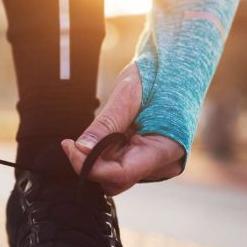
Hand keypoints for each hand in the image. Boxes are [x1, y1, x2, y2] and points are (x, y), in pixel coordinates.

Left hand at [61, 63, 183, 195]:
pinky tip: (105, 135)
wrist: (176, 67)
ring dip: (98, 158)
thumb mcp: (127, 96)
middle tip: (72, 142)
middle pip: (118, 179)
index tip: (70, 147)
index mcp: (166, 149)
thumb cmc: (158, 75)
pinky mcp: (147, 158)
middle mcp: (164, 163)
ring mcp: (156, 163)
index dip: (91, 167)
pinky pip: (121, 164)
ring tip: (96, 132)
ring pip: (116, 174)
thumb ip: (106, 124)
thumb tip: (81, 148)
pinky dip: (106, 154)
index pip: (122, 173)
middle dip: (91, 164)